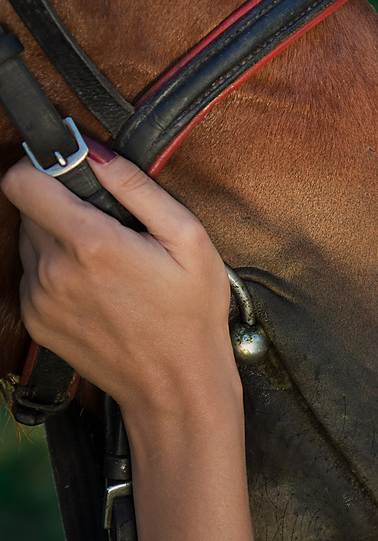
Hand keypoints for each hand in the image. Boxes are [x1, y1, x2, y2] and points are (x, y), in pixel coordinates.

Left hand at [1, 150, 236, 419]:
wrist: (176, 387)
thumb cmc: (191, 313)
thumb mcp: (188, 238)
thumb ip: (136, 187)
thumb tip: (95, 152)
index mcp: (89, 242)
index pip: (22, 180)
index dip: (43, 166)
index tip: (70, 171)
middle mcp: (53, 270)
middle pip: (29, 209)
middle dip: (62, 205)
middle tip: (110, 225)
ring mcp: (40, 299)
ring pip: (31, 242)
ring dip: (59, 239)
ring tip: (108, 261)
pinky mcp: (37, 322)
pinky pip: (34, 276)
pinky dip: (58, 272)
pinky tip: (98, 288)